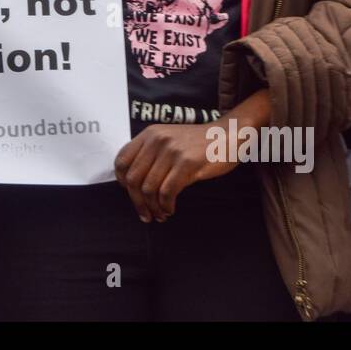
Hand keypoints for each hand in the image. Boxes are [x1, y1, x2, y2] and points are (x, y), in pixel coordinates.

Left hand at [114, 122, 236, 222]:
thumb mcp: (169, 139)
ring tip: (160, 214)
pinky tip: (170, 209)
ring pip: (149, 188)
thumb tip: (134, 183)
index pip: (121, 160)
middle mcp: (157, 140)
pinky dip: (166, 206)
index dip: (122, 182)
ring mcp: (172, 151)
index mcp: (149, 134)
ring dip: (152, 208)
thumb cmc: (199, 143)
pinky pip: (167, 192)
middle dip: (137, 202)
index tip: (132, 194)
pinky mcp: (187, 163)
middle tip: (145, 214)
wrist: (228, 135)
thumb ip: (151, 153)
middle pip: (133, 179)